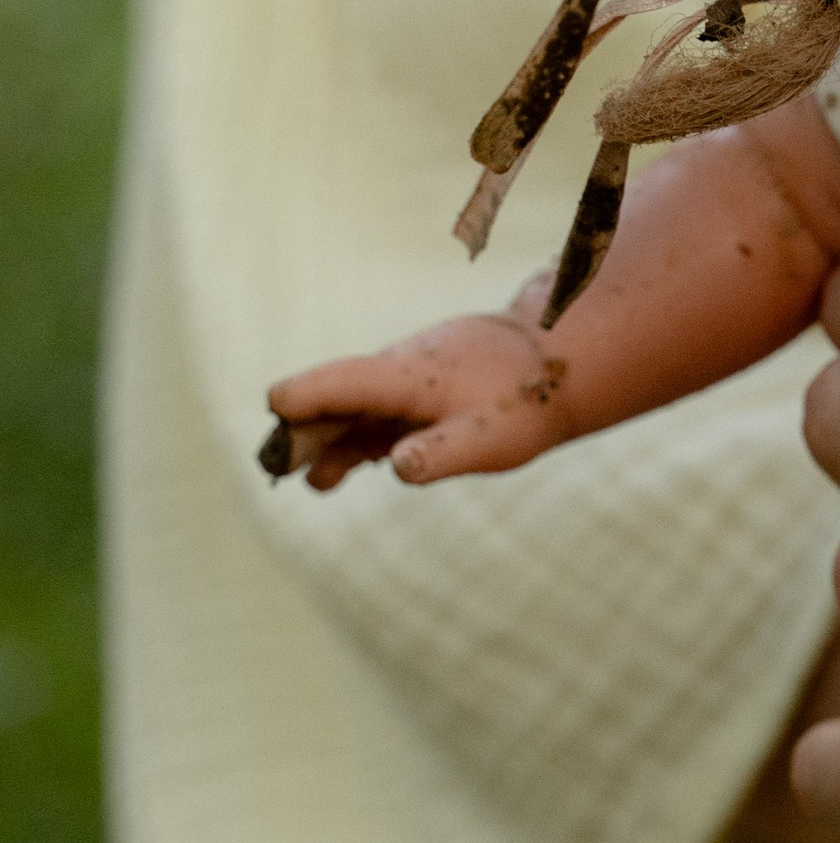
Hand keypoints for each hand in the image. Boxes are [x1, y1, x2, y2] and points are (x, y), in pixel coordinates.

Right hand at [263, 313, 569, 490]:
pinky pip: (368, 420)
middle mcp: (394, 376)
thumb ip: (442, 452)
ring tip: (305, 480)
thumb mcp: (491, 438)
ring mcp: (400, 387)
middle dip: (300, 431)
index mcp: (406, 378)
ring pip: (347, 411)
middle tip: (277, 463)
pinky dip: (346, 444)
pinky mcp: (412, 401)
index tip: (278, 405)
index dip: (307, 394)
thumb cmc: (524, 403)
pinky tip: (329, 473)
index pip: (344, 381)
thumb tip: (398, 468)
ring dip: (319, 442)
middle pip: (333, 399)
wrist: (559, 362)